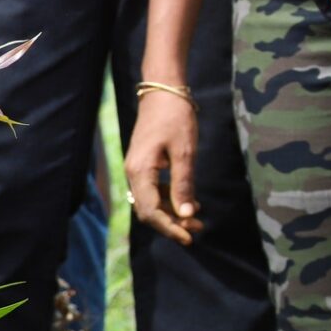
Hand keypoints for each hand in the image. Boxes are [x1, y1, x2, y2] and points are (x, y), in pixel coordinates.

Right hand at [125, 90, 202, 244]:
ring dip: (171, 213)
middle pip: (147, 211)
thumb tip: (187, 214)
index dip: (169, 227)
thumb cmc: (175, 118)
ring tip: (197, 218)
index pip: (150, 211)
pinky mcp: (142, 166)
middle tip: (198, 228)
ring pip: (150, 203)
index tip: (190, 237)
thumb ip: (184, 184)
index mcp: (140, 172)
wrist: (161, 93)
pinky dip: (168, 201)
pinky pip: (152, 191)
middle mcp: (132, 174)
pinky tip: (187, 201)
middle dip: (171, 223)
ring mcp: (136, 170)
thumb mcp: (185, 152)